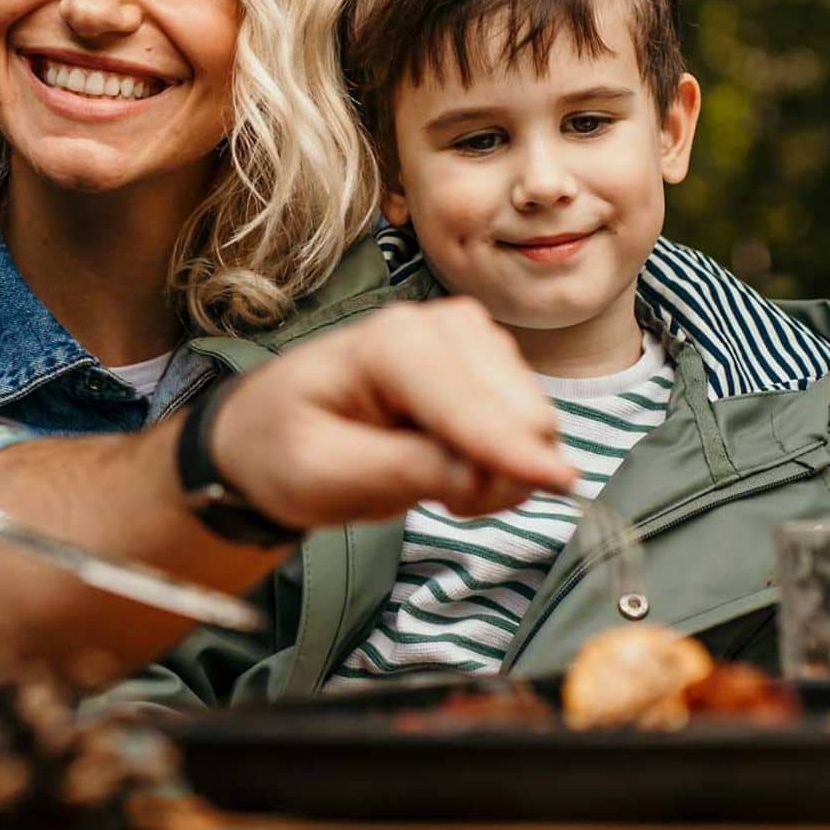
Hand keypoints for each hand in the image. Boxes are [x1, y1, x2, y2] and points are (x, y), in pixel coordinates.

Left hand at [205, 297, 574, 530]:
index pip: (468, 403)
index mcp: (388, 344)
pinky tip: (453, 464)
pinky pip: (527, 423)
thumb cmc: (284, 446)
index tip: (558, 486)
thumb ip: (403, 471)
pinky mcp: (486, 363)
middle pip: (518, 409)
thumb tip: (481, 476)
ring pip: (533, 418)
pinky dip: (503, 458)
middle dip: (498, 471)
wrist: (271, 429)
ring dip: (501, 468)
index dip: (510, 451)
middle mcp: (438, 326)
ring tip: (433, 479)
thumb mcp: (323, 475)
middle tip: (441, 503)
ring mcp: (468, 340)